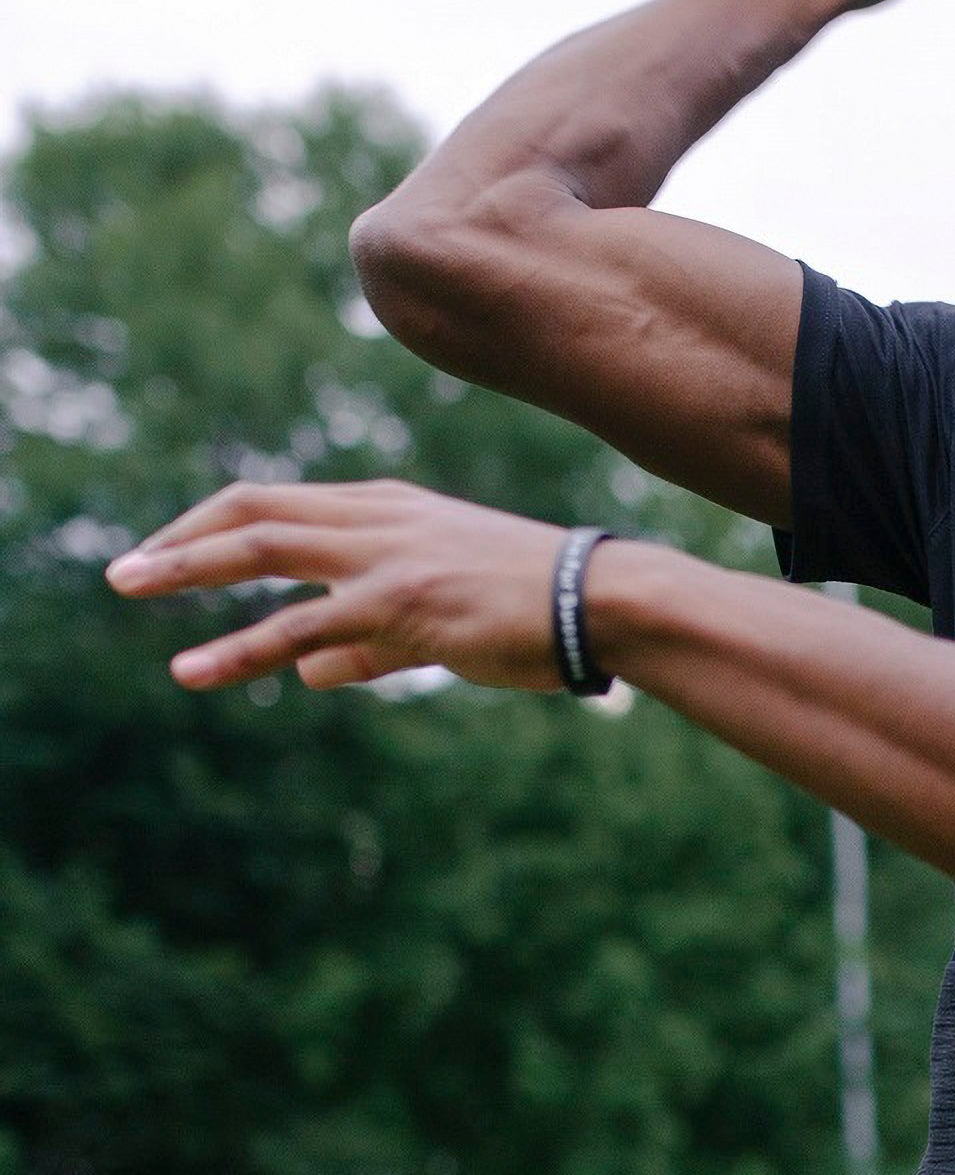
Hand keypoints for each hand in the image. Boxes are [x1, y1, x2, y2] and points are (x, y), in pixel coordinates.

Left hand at [103, 479, 599, 694]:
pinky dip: (241, 646)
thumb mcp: (440, 620)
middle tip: (127, 570)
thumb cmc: (538, 609)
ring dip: (186, 569)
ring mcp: (390, 556)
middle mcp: (382, 518)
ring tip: (129, 586)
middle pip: (255, 510)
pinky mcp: (402, 603)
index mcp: (394, 509)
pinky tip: (195, 669)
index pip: (281, 502)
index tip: (171, 553)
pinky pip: (302, 624)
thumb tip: (307, 671)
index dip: (214, 526)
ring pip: (263, 549)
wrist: (606, 602)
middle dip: (182, 537)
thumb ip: (368, 643)